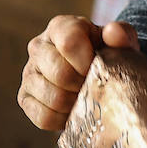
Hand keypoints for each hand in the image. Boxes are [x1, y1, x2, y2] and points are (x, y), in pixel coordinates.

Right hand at [18, 15, 139, 130]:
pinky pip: (43, 117)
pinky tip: (73, 112)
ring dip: (76, 105)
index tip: (100, 70)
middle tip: (96, 89)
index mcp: (60, 27)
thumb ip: (122, 35)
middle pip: (61, 74)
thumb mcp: (120, 43)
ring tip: (87, 100)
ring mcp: (28, 74)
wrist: (94, 76)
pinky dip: (63, 120)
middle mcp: (38, 47)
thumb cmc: (108, 56)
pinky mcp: (25, 98)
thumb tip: (113, 33)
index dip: (88, 62)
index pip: (69, 42)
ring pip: (54, 98)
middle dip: (84, 87)